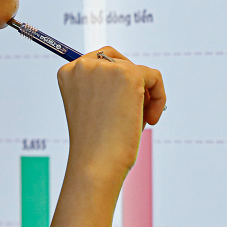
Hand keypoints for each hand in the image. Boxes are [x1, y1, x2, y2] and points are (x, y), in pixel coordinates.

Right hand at [56, 47, 164, 183]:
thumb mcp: (94, 109)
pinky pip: (154, 78)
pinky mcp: (129, 74)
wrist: (96, 165)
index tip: (118, 107)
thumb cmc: (96, 145)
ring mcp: (105, 68)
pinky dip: (159, 98)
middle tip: (135, 113)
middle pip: (120, 61)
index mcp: (68, 72)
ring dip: (145, 96)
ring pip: (139, 71)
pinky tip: (150, 120)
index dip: (114, 82)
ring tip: (140, 122)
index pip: (99, 61)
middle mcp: (83, 65)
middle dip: (132, 86)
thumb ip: (106, 87)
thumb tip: (138, 74)